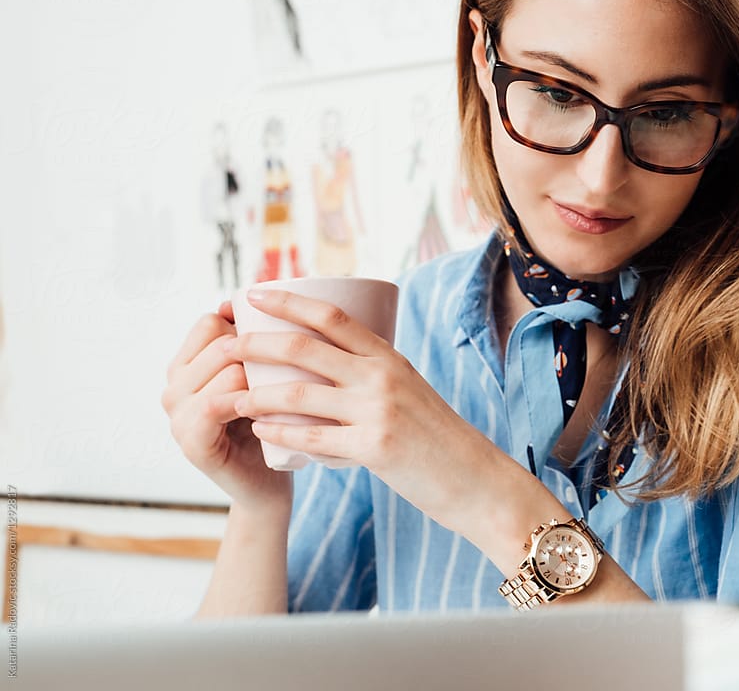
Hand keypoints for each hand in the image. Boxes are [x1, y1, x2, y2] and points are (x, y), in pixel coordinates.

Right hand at [162, 301, 292, 513]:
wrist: (268, 484)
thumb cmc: (270, 423)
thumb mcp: (261, 376)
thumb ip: (252, 344)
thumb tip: (250, 297)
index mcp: (185, 367)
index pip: (210, 322)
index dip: (246, 326)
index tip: (277, 343)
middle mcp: (173, 387)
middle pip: (219, 343)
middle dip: (259, 351)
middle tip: (292, 371)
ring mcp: (177, 416)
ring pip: (223, 369)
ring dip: (261, 375)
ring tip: (288, 389)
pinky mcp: (191, 442)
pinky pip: (216, 405)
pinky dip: (247, 400)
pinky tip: (272, 407)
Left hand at [224, 289, 531, 535]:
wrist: (476, 479)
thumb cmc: (437, 438)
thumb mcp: (409, 391)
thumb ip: (372, 376)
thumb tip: (328, 363)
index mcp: (389, 358)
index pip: (332, 317)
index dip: (289, 302)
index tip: (254, 294)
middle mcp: (382, 377)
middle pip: (305, 349)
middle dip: (258, 344)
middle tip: (227, 345)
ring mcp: (379, 412)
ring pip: (299, 394)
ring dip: (257, 394)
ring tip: (230, 396)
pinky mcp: (375, 449)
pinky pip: (312, 439)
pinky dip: (278, 434)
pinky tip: (258, 432)